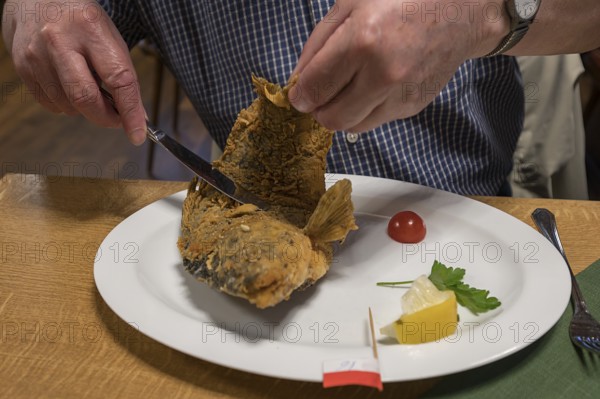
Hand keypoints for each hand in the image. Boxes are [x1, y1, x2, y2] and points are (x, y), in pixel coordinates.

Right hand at [2, 0, 145, 144]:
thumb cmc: (80, 19)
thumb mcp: (109, 35)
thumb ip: (122, 74)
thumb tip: (136, 115)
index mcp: (89, 28)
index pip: (118, 79)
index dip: (131, 112)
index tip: (138, 133)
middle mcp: (59, 40)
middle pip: (86, 98)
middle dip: (106, 118)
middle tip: (118, 119)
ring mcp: (36, 55)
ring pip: (68, 106)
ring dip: (86, 109)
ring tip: (92, 89)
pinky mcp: (22, 67)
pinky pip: (51, 104)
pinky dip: (68, 104)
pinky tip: (71, 85)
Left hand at [289, 0, 506, 131]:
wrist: (460, 10)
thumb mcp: (351, 2)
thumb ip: (317, 44)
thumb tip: (298, 81)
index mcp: (362, 42)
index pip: (314, 89)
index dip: (299, 95)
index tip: (299, 92)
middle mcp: (382, 75)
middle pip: (330, 118)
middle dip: (318, 108)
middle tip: (321, 91)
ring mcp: (400, 95)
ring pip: (351, 127)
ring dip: (341, 112)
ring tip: (348, 86)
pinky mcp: (412, 107)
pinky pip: (374, 121)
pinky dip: (364, 109)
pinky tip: (372, 84)